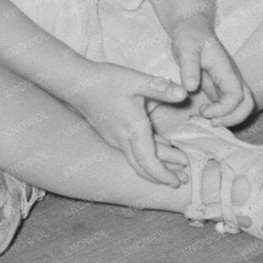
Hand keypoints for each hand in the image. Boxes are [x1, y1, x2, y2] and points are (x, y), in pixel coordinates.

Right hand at [70, 63, 187, 185]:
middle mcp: (122, 140)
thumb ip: (161, 88)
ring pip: (137, 160)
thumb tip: (184, 93)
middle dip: (162, 177)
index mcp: (133, 129)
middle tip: (182, 181)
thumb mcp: (137, 80)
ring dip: (155, 167)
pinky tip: (158, 149)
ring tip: (175, 169)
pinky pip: (131, 151)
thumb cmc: (107, 80)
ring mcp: (115, 139)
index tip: (178, 181)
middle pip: (143, 167)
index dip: (164, 174)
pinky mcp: (111, 135)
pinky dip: (146, 156)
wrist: (77, 84)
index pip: (149, 162)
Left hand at [167, 17, 253, 127]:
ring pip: (241, 106)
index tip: (204, 111)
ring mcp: (227, 82)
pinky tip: (205, 114)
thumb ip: (188, 66)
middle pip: (247, 103)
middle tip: (211, 122)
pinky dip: (221, 114)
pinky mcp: (219, 86)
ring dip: (229, 118)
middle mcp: (231, 77)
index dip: (224, 108)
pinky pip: (228, 104)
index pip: (236, 95)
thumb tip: (190, 88)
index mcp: (226, 68)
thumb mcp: (186, 47)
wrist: (191, 27)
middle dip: (233, 118)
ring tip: (207, 119)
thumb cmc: (190, 34)